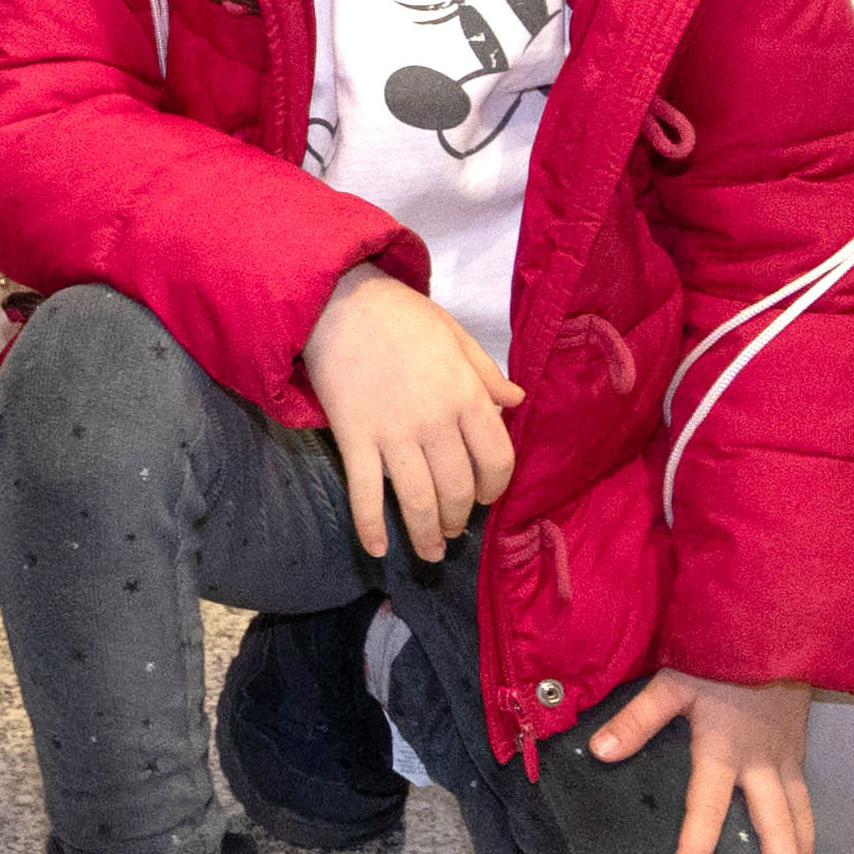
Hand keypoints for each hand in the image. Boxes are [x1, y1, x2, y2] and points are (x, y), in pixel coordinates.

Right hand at [299, 267, 518, 564]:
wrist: (336, 301)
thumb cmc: (400, 315)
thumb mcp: (455, 335)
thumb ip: (486, 374)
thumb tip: (516, 402)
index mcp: (466, 395)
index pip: (497, 458)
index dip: (496, 486)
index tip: (487, 497)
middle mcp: (435, 422)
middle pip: (458, 489)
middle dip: (460, 518)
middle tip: (455, 528)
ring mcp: (393, 433)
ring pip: (418, 500)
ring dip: (427, 534)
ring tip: (431, 552)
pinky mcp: (354, 438)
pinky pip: (365, 493)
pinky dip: (370, 527)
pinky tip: (378, 550)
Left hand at [591, 667, 821, 853]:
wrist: (778, 623)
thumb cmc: (721, 651)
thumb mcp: (673, 681)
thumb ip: (637, 719)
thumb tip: (599, 753)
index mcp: (726, 751)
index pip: (707, 810)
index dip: (694, 849)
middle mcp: (762, 764)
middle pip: (777, 830)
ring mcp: (786, 760)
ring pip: (801, 821)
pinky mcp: (797, 752)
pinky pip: (806, 804)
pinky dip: (807, 836)